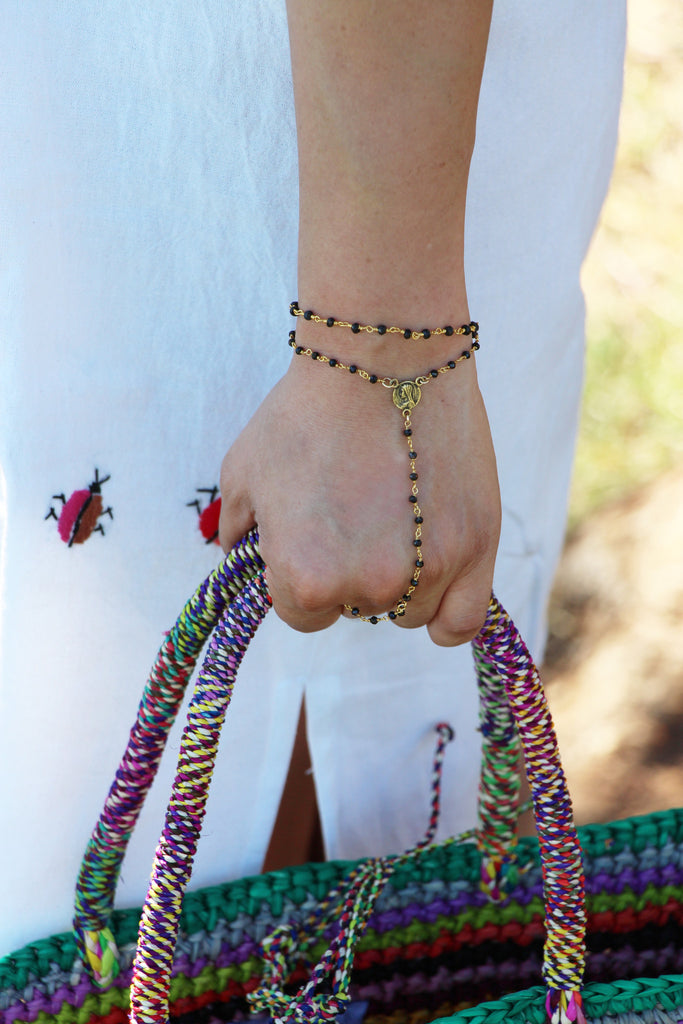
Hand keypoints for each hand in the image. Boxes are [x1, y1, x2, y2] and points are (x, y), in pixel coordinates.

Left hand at [219, 346, 499, 645]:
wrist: (382, 357)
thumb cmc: (307, 411)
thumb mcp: (243, 472)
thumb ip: (237, 532)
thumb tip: (243, 558)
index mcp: (306, 579)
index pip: (302, 615)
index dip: (302, 577)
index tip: (312, 540)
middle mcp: (370, 586)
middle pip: (358, 609)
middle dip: (351, 573)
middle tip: (357, 515)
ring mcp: (430, 570)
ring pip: (410, 611)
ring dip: (401, 582)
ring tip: (397, 520)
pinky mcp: (477, 548)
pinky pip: (463, 621)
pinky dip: (448, 611)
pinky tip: (436, 582)